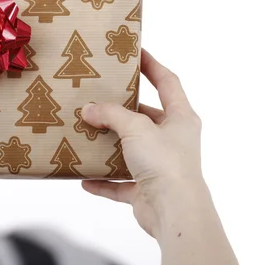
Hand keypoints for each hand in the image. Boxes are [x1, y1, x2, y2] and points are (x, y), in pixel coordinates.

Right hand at [81, 49, 204, 236]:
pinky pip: (118, 182)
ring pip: (129, 150)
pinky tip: (83, 178)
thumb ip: (111, 114)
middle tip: (97, 97)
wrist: (174, 212)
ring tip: (85, 133)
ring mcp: (159, 166)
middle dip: (120, 110)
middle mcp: (172, 140)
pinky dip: (102, 181)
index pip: (168, 82)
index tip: (135, 52)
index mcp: (180, 118)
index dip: (152, 65)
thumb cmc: (166, 162)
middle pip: (144, 117)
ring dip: (108, 144)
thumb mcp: (136, 127)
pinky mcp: (145, 190)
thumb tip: (89, 110)